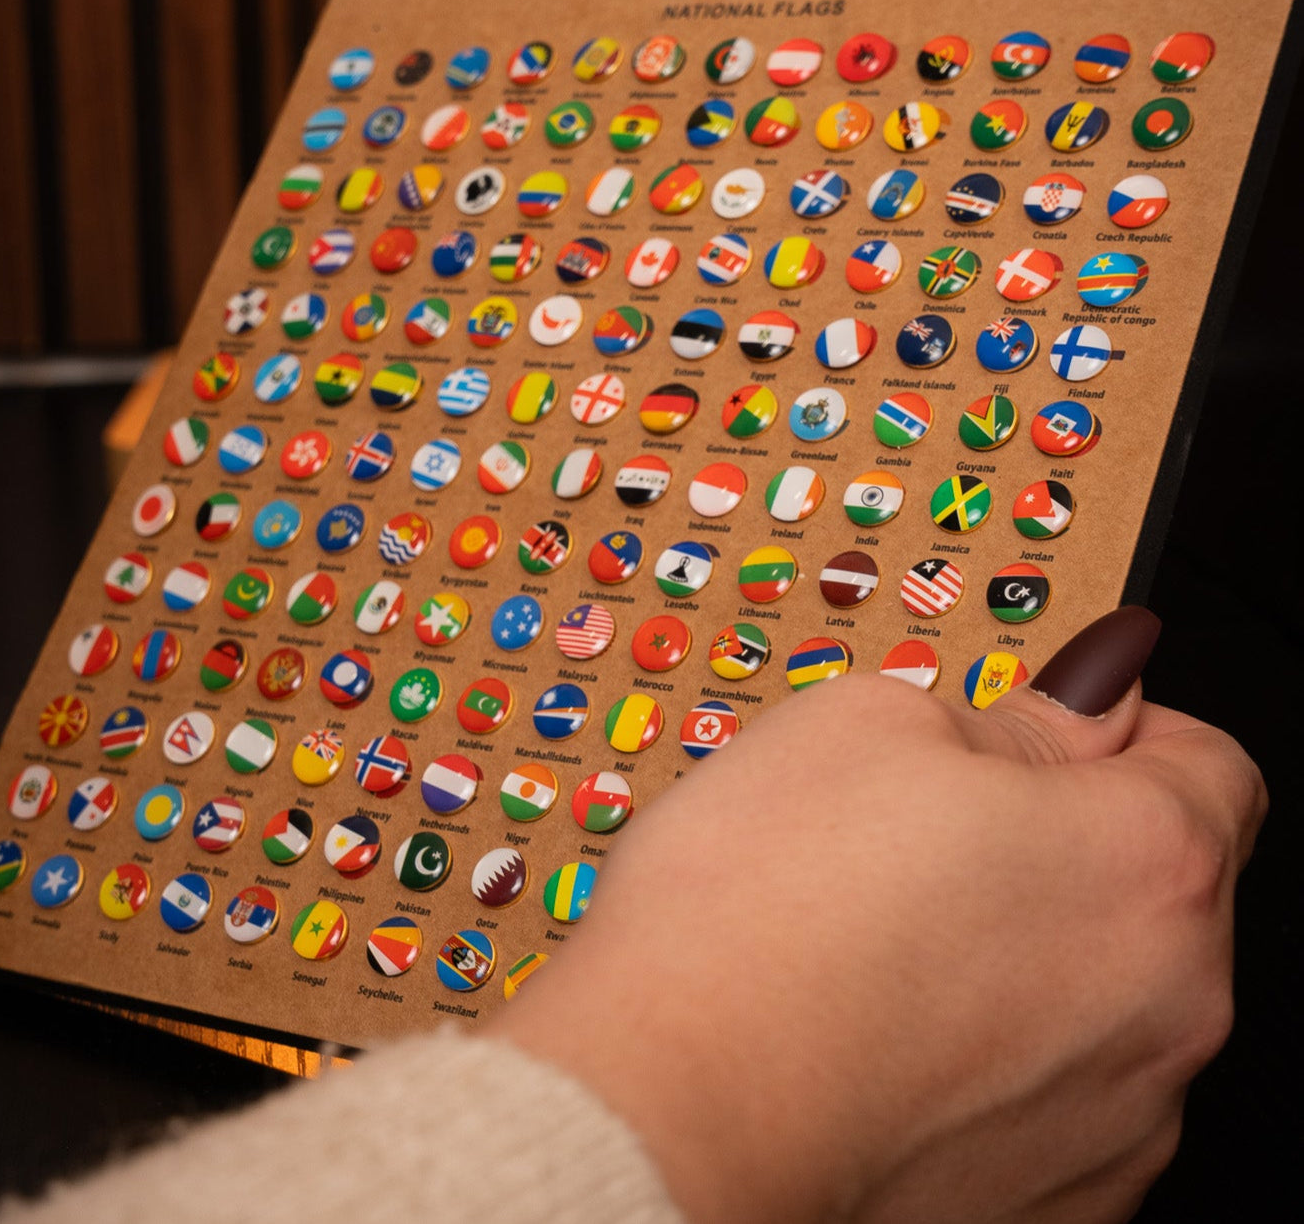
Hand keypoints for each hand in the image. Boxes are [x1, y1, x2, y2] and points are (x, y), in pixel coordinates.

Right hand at [491, 609, 1264, 1223]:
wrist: (671, 1114)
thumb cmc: (758, 919)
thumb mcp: (870, 727)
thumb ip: (1016, 715)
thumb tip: (1084, 705)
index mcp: (1143, 863)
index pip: (1209, 763)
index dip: (1126, 730)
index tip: (1055, 732)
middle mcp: (1167, 1004)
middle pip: (1152, 886)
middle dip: (1061, 844)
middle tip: (929, 835)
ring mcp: (1116, 1123)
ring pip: (1098, 994)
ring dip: (1024, 953)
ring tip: (884, 943)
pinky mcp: (1050, 1203)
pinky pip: (1050, 1094)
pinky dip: (990, 1055)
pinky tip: (883, 1033)